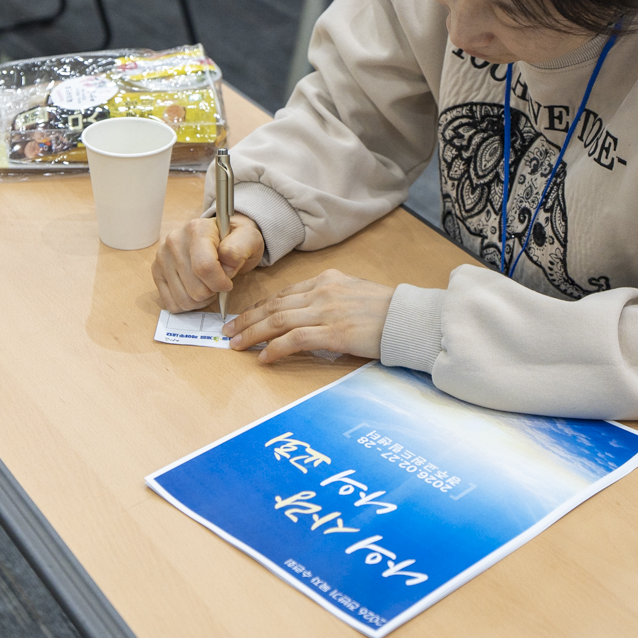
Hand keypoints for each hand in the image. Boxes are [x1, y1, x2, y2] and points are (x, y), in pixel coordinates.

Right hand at [153, 214, 265, 312]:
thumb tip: (226, 267)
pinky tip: (195, 291)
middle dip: (213, 292)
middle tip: (218, 281)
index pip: (204, 267)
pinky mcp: (156, 272)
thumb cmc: (234, 239)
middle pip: (195, 289)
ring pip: (183, 299)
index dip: (220, 283)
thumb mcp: (248, 238)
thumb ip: (239, 249)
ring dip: (201, 300)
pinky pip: (171, 303)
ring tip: (208, 285)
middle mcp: (174, 241)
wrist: (220, 235)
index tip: (228, 282)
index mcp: (196, 229)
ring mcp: (162, 257)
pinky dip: (187, 304)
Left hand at [226, 269, 394, 363]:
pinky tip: (263, 358)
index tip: (245, 316)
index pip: (284, 293)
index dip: (260, 306)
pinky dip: (275, 349)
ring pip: (277, 320)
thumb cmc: (386, 310)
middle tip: (229, 330)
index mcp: (327, 280)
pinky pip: (294, 340)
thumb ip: (330, 298)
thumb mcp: (354, 292)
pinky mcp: (333, 333)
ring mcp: (326, 311)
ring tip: (236, 344)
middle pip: (274, 305)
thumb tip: (309, 313)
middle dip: (247, 319)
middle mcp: (322, 292)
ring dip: (253, 333)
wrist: (408, 319)